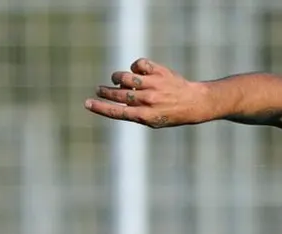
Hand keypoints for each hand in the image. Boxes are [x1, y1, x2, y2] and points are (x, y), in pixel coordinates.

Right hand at [85, 58, 213, 128]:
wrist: (194, 103)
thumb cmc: (170, 113)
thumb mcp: (152, 120)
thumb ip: (133, 110)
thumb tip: (117, 91)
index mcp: (146, 116)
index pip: (118, 112)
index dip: (101, 107)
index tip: (87, 103)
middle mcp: (149, 101)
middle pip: (118, 94)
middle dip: (105, 91)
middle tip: (99, 89)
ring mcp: (155, 85)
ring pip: (125, 77)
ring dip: (118, 78)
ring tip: (118, 80)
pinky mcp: (160, 72)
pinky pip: (139, 64)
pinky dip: (135, 67)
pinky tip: (137, 71)